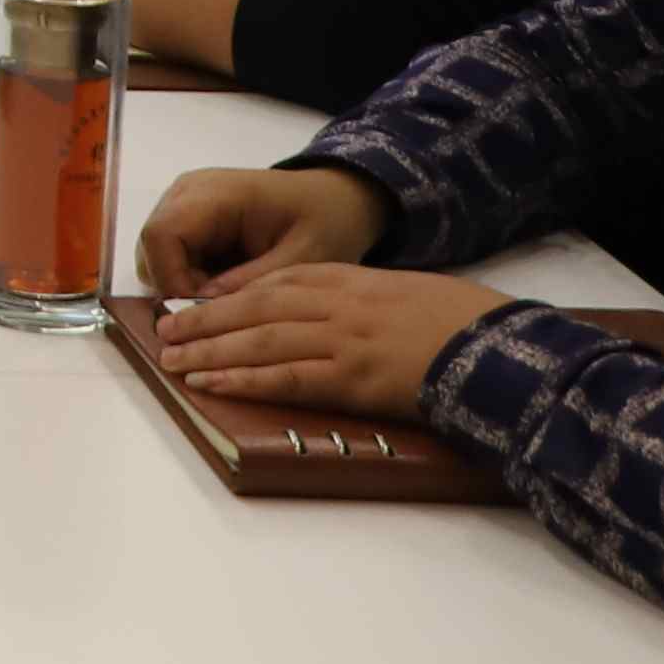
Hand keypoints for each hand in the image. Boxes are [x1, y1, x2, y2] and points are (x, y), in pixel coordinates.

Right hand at [132, 162, 388, 300]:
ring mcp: (185, 203)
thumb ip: (251, 285)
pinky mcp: (190, 218)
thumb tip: (202, 314)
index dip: (171, 280)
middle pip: (152, 247)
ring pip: (157, 255)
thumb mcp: (301, 260)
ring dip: (184, 284)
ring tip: (227, 298)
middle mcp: (187, 193)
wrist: (337, 198)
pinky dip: (192, 278)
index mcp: (214, 194)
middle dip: (177, 287)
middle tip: (221, 311)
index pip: (161, 236)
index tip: (206, 314)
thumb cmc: (326, 222)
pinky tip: (226, 286)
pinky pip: (172, 255)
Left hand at [149, 264, 516, 421]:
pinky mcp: (352, 378)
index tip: (194, 306)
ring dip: (210, 351)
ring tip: (172, 361)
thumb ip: (359, 299)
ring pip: (259, 341)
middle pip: (254, 308)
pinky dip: (243, 380)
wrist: (499, 346)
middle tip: (163, 333)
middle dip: (204, 321)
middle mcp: (338, 304)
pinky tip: (211, 384)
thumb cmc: (460, 321)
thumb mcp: (403, 293)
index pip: (274, 283)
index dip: (228, 296)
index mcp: (350, 279)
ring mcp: (343, 339)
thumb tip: (323, 317)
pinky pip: (286, 378)